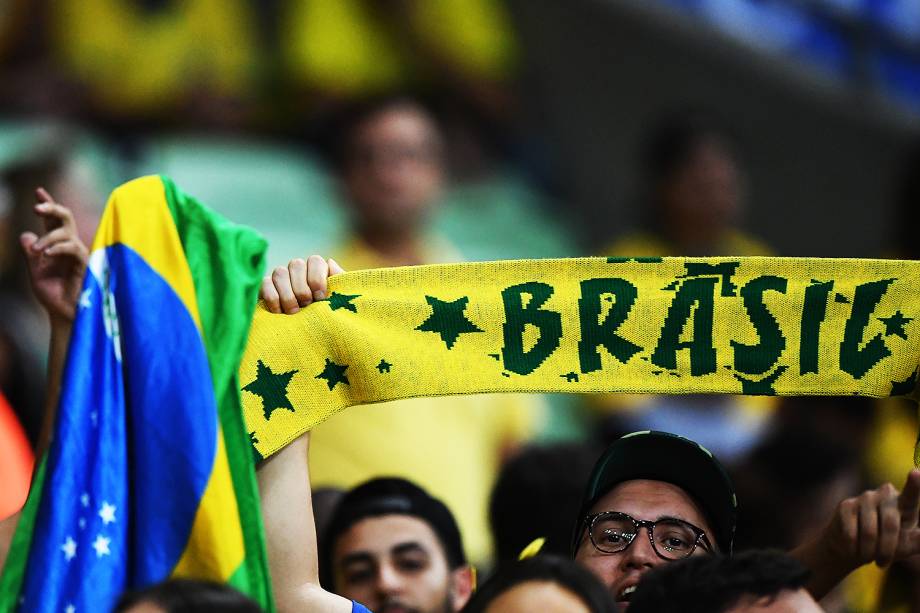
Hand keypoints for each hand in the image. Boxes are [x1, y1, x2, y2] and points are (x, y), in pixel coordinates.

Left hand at [19, 188, 87, 324]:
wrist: (64, 315)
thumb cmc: (53, 295)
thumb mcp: (34, 272)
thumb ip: (30, 253)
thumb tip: (26, 234)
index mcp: (57, 245)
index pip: (53, 220)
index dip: (47, 204)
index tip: (38, 191)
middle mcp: (69, 245)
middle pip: (65, 217)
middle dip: (52, 208)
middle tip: (36, 207)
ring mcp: (78, 253)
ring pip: (66, 232)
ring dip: (48, 238)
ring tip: (36, 252)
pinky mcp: (85, 263)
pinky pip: (72, 247)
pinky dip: (57, 248)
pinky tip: (46, 254)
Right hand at [260, 255, 344, 313]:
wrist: (313, 335)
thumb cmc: (329, 315)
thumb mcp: (339, 301)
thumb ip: (340, 282)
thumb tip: (330, 262)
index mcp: (317, 269)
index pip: (314, 261)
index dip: (316, 278)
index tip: (320, 297)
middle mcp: (298, 269)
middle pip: (296, 264)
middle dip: (302, 288)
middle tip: (306, 306)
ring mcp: (281, 277)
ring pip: (280, 272)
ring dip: (288, 295)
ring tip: (294, 312)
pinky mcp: (266, 287)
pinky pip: (265, 283)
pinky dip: (273, 298)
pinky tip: (279, 312)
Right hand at [821, 469, 919, 568]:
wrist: (853, 548)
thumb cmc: (887, 545)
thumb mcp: (908, 546)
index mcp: (904, 504)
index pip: (912, 494)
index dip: (915, 484)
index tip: (916, 473)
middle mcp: (885, 495)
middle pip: (890, 524)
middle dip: (887, 549)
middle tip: (883, 564)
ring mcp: (864, 497)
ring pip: (870, 532)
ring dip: (869, 551)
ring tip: (868, 556)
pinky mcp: (845, 505)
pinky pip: (851, 532)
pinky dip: (853, 547)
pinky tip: (852, 548)